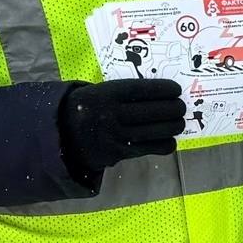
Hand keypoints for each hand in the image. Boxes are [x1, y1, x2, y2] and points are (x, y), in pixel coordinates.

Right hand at [58, 77, 184, 177]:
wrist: (62, 135)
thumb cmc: (86, 109)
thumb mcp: (97, 92)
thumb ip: (122, 92)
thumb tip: (160, 93)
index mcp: (106, 94)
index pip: (143, 90)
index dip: (164, 90)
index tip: (176, 89)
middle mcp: (111, 114)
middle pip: (154, 111)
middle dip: (174, 109)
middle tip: (181, 108)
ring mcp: (115, 135)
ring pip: (156, 130)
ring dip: (173, 126)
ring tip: (179, 123)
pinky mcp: (119, 153)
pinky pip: (149, 148)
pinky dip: (165, 144)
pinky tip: (169, 141)